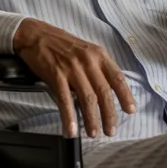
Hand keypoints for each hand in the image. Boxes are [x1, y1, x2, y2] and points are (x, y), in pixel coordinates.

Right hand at [13, 19, 135, 137]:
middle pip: (104, 92)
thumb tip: (109, 91)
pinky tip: (72, 129)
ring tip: (93, 133)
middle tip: (110, 130)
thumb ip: (98, 68)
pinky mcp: (56, 74)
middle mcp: (88, 61)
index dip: (125, 95)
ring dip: (92, 119)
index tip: (130, 110)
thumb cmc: (61, 44)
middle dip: (109, 114)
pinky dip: (69, 116)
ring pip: (87, 98)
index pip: (117, 77)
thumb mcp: (86, 50)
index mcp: (98, 54)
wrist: (37, 34)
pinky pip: (65, 99)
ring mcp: (72, 68)